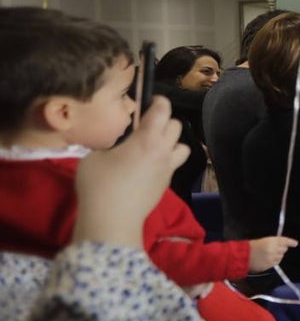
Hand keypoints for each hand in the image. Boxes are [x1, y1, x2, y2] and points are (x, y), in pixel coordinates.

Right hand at [73, 96, 189, 248]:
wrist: (112, 220)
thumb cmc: (99, 185)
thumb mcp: (94, 156)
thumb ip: (110, 144)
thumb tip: (117, 144)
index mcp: (147, 140)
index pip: (163, 111)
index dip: (159, 101)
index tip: (151, 101)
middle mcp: (163, 151)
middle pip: (177, 126)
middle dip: (165, 121)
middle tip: (147, 125)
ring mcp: (168, 168)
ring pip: (183, 146)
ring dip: (172, 142)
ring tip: (153, 146)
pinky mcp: (167, 184)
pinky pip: (174, 164)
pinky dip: (166, 160)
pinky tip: (148, 166)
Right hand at [248, 235, 297, 271]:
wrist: (242, 256)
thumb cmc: (251, 246)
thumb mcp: (263, 240)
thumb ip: (274, 242)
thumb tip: (284, 244)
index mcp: (271, 241)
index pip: (284, 241)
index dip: (291, 242)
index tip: (295, 243)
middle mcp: (273, 250)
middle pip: (284, 249)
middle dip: (281, 248)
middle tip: (275, 247)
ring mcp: (271, 259)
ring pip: (281, 256)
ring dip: (278, 255)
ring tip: (270, 253)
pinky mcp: (269, 266)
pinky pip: (276, 262)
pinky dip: (275, 260)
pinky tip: (268, 258)